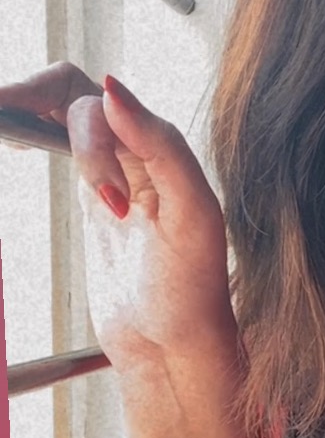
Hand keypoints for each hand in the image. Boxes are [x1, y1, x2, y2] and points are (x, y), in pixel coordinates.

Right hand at [0, 62, 237, 374]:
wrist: (173, 348)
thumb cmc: (192, 293)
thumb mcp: (191, 217)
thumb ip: (161, 146)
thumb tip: (110, 89)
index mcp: (161, 148)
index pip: (101, 108)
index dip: (83, 136)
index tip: (94, 195)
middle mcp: (137, 153)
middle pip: (71, 97)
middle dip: (32, 96)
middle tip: (1, 109)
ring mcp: (111, 175)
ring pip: (61, 118)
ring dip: (27, 111)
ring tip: (2, 115)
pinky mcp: (93, 204)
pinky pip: (61, 151)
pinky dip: (31, 134)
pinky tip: (15, 141)